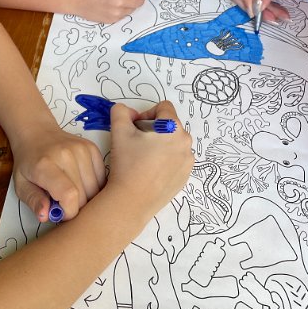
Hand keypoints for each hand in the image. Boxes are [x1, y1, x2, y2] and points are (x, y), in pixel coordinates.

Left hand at [11, 125, 105, 221]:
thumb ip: (33, 201)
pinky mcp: (93, 148)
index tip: (61, 214)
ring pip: (96, 188)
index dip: (69, 212)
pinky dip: (94, 187)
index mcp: (45, 165)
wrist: (38, 133)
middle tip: (64, 204)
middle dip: (76, 207)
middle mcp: (67, 154)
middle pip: (84, 195)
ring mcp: (82, 149)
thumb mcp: (21, 184)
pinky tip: (82, 184)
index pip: (69, 194)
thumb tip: (45, 216)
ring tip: (72, 193)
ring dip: (87, 198)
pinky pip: (102, 178)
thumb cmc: (28, 162)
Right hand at [106, 101, 193, 219]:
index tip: (136, 128)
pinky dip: (166, 160)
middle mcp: (186, 143)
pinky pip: (177, 159)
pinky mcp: (185, 177)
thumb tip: (130, 113)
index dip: (147, 114)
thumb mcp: (119, 130)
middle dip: (154, 130)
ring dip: (161, 144)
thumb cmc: (127, 163)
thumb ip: (121, 111)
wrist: (131, 201)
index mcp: (174, 128)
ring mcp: (188, 162)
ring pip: (174, 143)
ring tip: (144, 159)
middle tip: (138, 144)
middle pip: (170, 125)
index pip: (164, 107)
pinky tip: (151, 171)